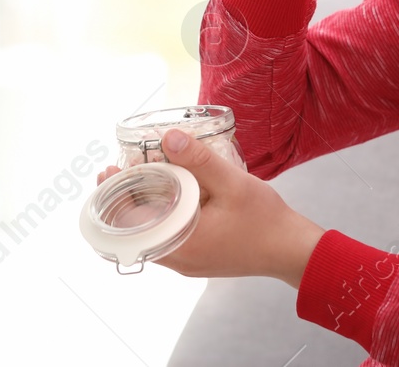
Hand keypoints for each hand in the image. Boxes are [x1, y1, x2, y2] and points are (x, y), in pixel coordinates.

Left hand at [96, 130, 325, 287]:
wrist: (290, 250)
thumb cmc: (264, 219)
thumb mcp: (232, 182)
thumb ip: (199, 160)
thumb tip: (167, 137)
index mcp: (181, 242)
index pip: (131, 224)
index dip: (115, 197)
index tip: (107, 173)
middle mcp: (178, 259)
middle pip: (137, 230)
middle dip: (125, 199)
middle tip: (120, 170)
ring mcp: (188, 262)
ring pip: (152, 235)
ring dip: (144, 209)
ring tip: (142, 179)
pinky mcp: (198, 260)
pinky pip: (168, 239)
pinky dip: (161, 218)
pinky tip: (169, 198)